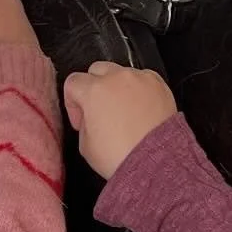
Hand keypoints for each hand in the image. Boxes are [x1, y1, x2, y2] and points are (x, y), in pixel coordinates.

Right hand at [63, 63, 177, 179]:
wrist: (154, 161)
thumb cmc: (120, 156)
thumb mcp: (85, 146)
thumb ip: (84, 122)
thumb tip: (90, 117)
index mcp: (94, 91)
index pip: (72, 82)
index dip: (73, 103)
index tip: (81, 120)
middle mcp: (116, 78)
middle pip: (96, 70)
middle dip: (94, 88)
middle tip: (100, 112)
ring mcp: (139, 78)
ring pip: (120, 74)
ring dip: (117, 88)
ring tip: (123, 114)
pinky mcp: (158, 83)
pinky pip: (142, 80)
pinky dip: (138, 91)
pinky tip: (139, 111)